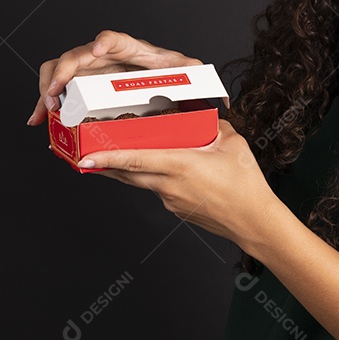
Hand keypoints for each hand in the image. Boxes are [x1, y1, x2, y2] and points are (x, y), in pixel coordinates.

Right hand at [28, 29, 199, 125]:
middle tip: (57, 94)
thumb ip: (206, 84)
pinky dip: (45, 102)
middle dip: (64, 72)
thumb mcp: (191, 77)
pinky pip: (56, 88)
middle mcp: (107, 57)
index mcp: (134, 51)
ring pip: (59, 69)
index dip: (104, 43)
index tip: (98, 52)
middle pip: (77, 55)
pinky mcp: (80, 85)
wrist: (162, 82)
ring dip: (48, 88)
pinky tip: (39, 119)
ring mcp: (90, 70)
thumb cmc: (174, 76)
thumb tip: (224, 101)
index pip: (116, 40)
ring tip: (46, 110)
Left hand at [77, 119, 279, 248]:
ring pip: (142, 181)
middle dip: (104, 165)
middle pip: (127, 174)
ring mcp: (171, 200)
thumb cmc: (246, 185)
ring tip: (112, 159)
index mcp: (180, 165)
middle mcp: (169, 185)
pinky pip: (158, 190)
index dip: (108, 158)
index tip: (85, 157)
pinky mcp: (177, 209)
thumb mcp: (233, 144)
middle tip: (84, 155)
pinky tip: (163, 171)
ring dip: (126, 171)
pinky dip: (153, 179)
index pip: (135, 159)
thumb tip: (203, 117)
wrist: (254, 222)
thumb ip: (214, 126)